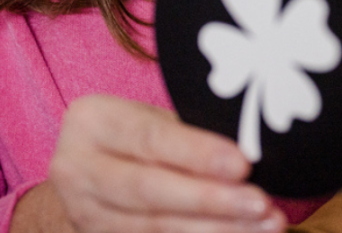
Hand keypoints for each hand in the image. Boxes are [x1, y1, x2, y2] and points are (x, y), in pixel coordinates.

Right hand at [14, 94, 285, 232]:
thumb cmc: (136, 137)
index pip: (150, 139)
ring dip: (216, 230)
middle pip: (149, 190)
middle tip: (261, 204)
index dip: (198, 154)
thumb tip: (254, 151)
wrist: (90, 174)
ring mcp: (84, 213)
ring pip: (155, 227)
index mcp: (92, 122)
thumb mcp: (152, 119)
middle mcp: (77, 169)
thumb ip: (190, 134)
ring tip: (264, 226)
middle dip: (211, 200)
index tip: (243, 165)